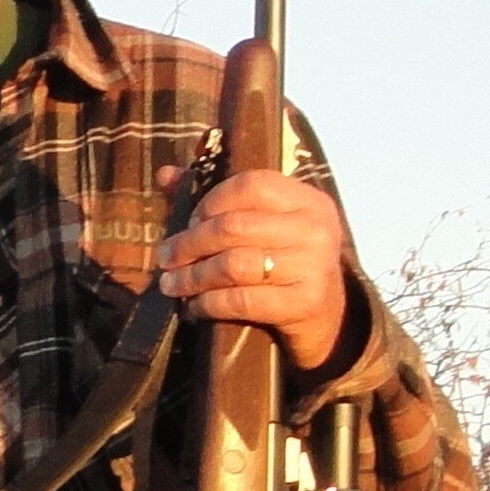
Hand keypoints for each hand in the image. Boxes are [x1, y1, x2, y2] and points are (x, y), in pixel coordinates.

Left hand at [156, 166, 352, 371]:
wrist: (324, 314)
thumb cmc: (281, 260)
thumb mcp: (261, 224)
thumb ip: (215, 199)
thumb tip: (165, 176)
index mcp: (307, 200)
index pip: (252, 185)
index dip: (211, 201)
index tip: (188, 221)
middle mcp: (315, 228)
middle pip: (235, 227)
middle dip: (189, 244)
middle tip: (164, 257)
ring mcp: (313, 266)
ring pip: (234, 265)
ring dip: (192, 276)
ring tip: (170, 284)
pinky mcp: (304, 303)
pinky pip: (241, 300)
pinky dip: (208, 304)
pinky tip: (193, 307)